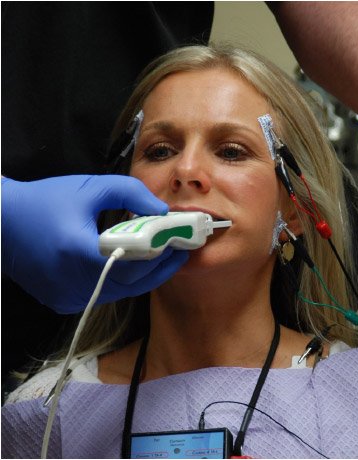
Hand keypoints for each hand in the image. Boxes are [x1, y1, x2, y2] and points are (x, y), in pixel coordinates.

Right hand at [2, 175, 188, 313]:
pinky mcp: (63, 302)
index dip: (160, 254)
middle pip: (132, 283)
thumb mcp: (91, 187)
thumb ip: (131, 193)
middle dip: (159, 267)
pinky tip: (131, 266)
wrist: (2, 223)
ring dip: (142, 276)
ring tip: (160, 257)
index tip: (179, 243)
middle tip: (177, 251)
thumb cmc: (46, 200)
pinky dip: (121, 282)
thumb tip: (161, 211)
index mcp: (81, 253)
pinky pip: (103, 294)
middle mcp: (75, 282)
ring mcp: (68, 297)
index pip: (134, 263)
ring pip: (120, 292)